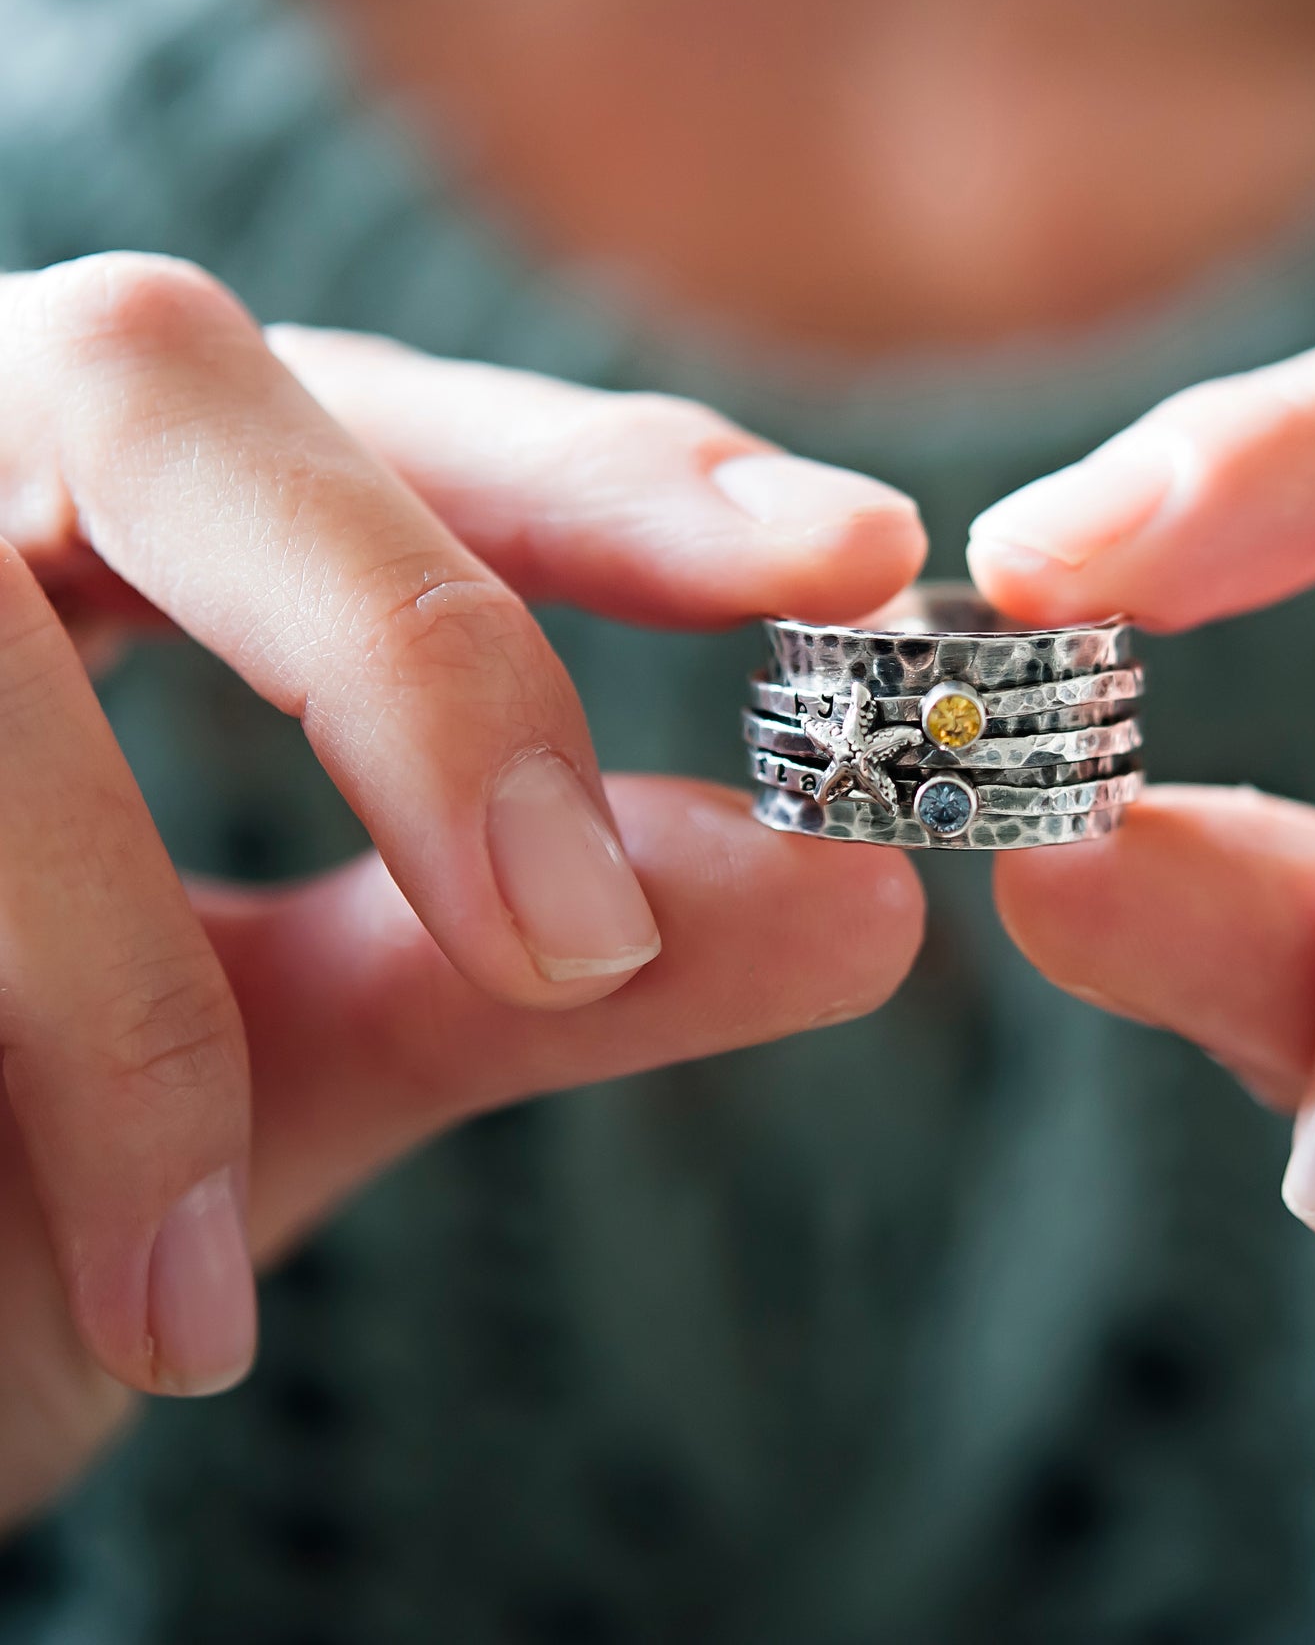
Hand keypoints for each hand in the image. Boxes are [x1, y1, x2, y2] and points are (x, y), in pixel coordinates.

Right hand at [0, 253, 926, 1522]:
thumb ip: (530, 972)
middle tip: (572, 929)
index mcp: (113, 526)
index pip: (383, 423)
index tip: (856, 550)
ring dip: (127, 980)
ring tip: (208, 1272)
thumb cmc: (5, 1180)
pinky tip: (120, 1307)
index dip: (610, 467)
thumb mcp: (275, 1062)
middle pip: (158, 377)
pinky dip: (47, 1078)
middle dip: (406, 646)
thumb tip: (860, 903)